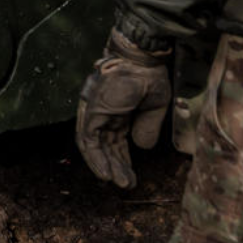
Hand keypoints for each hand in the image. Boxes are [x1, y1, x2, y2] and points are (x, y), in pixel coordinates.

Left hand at [76, 30, 171, 188]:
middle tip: (126, 184)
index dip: (122, 158)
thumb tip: (142, 148)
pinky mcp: (90, 111)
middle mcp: (101, 111)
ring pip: (95, 145)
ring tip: (118, 182)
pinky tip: (106, 173)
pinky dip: (95, 157)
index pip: (115, 139)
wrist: (142, 58)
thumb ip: (147, 127)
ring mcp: (93, 110)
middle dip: (115, 165)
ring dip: (106, 165)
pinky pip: (88, 139)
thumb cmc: (150, 76)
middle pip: (104, 144)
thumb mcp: (155, 107)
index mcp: (116, 109)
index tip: (130, 175)